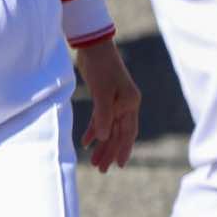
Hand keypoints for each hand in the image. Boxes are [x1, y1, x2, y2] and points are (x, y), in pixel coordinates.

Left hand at [75, 40, 140, 172]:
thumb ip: (103, 115)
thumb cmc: (101, 67)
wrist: (94, 47)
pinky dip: (94, 130)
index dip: (123, 150)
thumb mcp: (102, 92)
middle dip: (110, 152)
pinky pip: (100, 119)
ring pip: (109, 128)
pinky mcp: (103, 98)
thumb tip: (104, 138)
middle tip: (101, 169)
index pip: (127, 132)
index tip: (119, 166)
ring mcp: (115, 102)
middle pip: (118, 134)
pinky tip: (86, 142)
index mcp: (130, 104)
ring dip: (102, 145)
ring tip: (94, 161)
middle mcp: (126, 105)